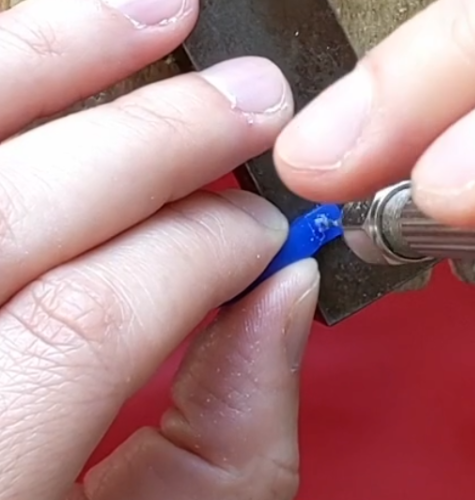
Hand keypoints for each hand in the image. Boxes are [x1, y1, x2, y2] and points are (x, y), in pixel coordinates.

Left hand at [0, 0, 314, 498]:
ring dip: (48, 55)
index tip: (266, 227)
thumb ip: (235, 427)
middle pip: (7, 212)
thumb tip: (282, 291)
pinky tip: (40, 46)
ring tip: (150, 16)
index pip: (85, 320)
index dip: (198, 250)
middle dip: (152, 142)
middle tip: (247, 102)